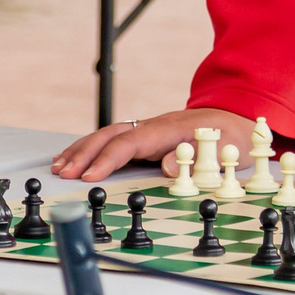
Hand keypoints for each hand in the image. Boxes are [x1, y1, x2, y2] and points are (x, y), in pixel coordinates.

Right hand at [51, 107, 255, 182]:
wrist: (235, 118)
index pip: (130, 143)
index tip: (89, 176)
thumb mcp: (223, 149)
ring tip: (58, 166)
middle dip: (84, 154)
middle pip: (110, 135)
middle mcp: (152, 126)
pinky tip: (75, 158)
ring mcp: (146, 129)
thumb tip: (164, 167)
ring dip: (81, 150)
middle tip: (63, 173)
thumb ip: (195, 158)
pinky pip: (111, 139)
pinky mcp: (144, 136)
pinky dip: (90, 148)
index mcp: (168, 130)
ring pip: (106, 135)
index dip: (107, 160)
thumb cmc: (229, 136)